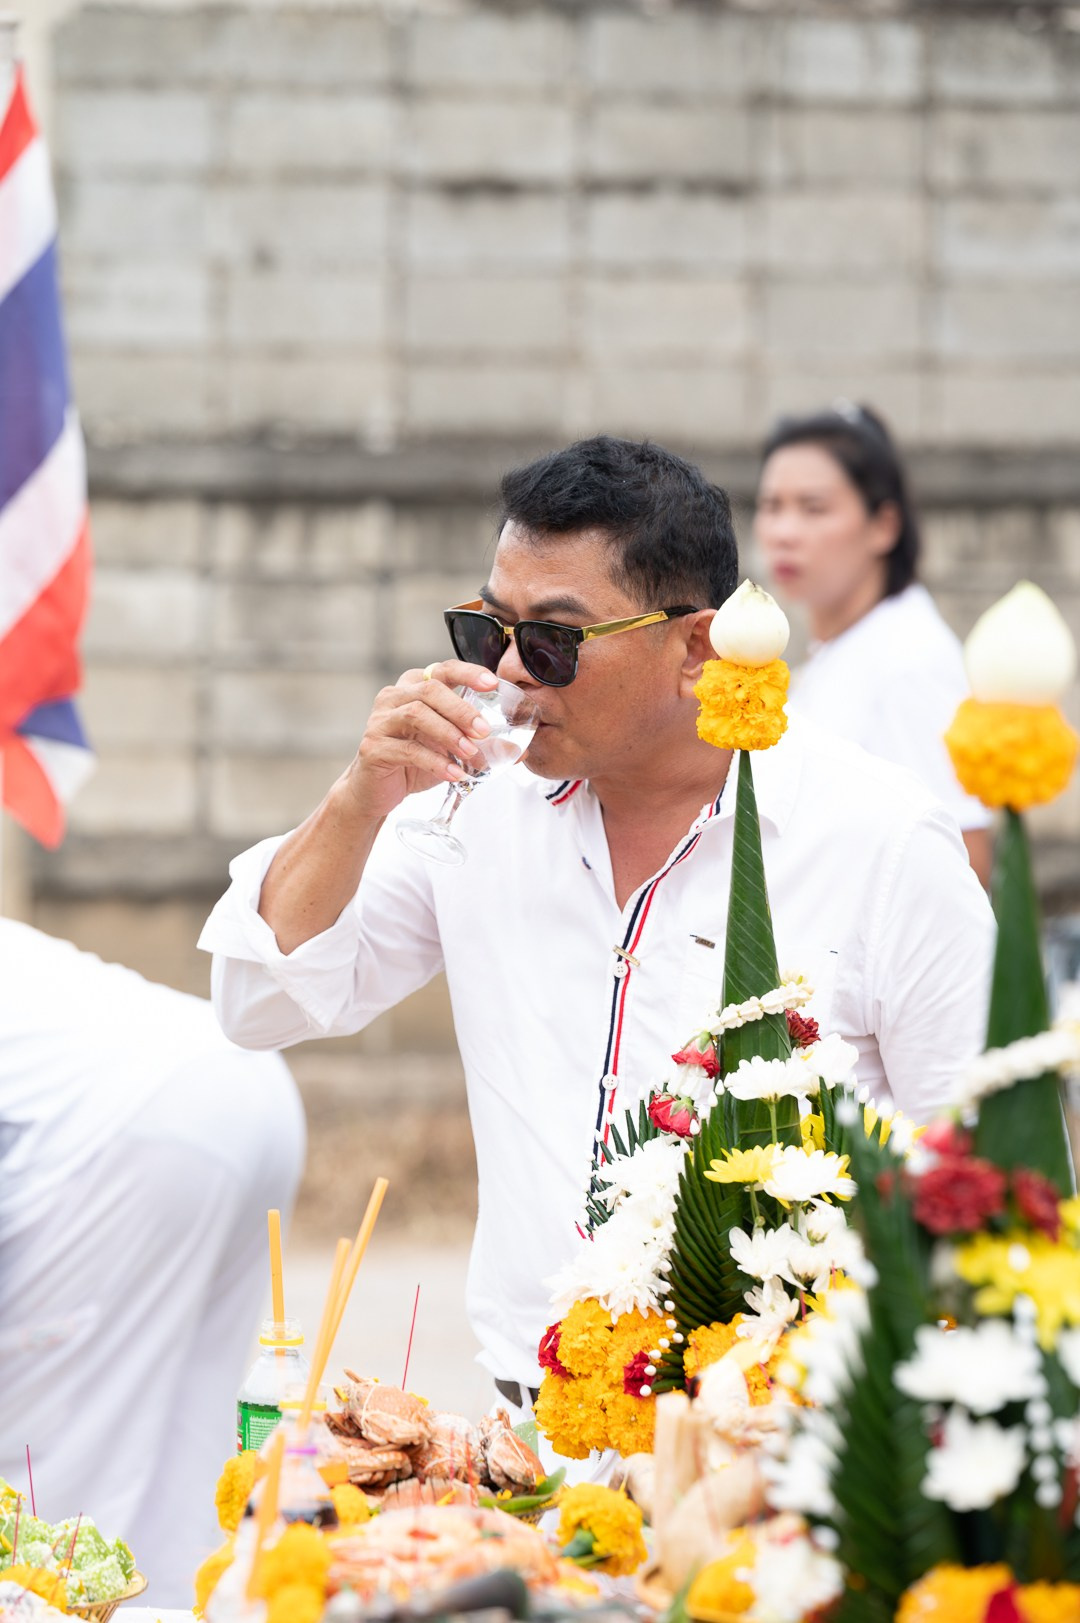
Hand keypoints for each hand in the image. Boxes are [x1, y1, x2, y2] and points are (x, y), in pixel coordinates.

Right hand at [342, 660, 499, 821]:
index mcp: (413, 688)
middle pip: (430, 690)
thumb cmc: (413, 762)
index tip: (492, 683)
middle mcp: (393, 698)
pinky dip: (435, 762)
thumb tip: (519, 751)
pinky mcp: (373, 747)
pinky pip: (407, 750)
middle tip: (484, 730)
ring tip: (471, 753)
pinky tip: (454, 774)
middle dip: (461, 709)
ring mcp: (380, 721)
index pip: (443, 670)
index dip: (468, 672)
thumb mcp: (449, 749)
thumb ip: (479, 744)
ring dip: (449, 734)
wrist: (375, 792)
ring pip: (416, 714)